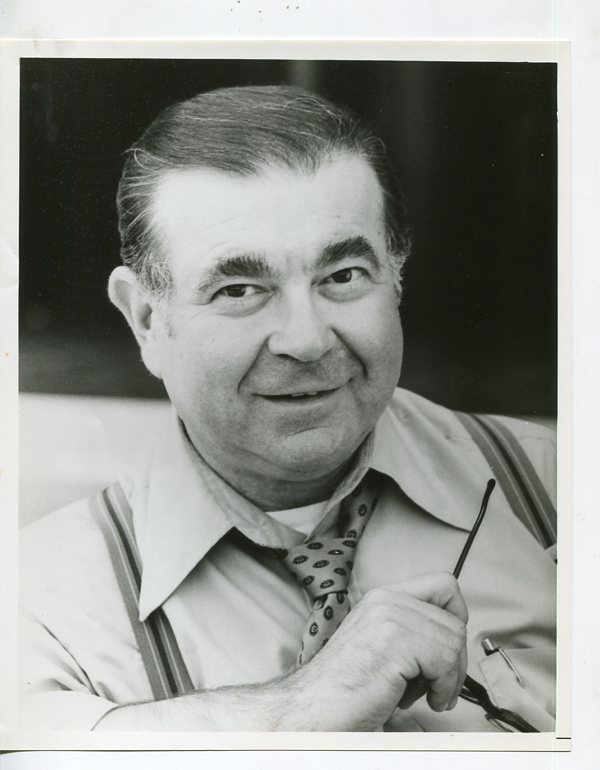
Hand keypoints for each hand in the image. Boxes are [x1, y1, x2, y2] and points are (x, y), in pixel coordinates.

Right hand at [283, 571, 467, 730]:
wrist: (315, 708)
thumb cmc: (347, 689)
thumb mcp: (384, 647)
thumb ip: (413, 633)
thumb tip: (454, 643)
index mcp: (383, 598)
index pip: (443, 584)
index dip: (456, 618)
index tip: (448, 651)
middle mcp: (386, 599)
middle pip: (455, 618)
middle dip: (456, 659)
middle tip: (438, 684)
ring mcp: (389, 616)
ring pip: (454, 640)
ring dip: (449, 678)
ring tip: (423, 695)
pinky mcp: (394, 640)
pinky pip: (446, 659)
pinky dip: (444, 688)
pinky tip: (422, 701)